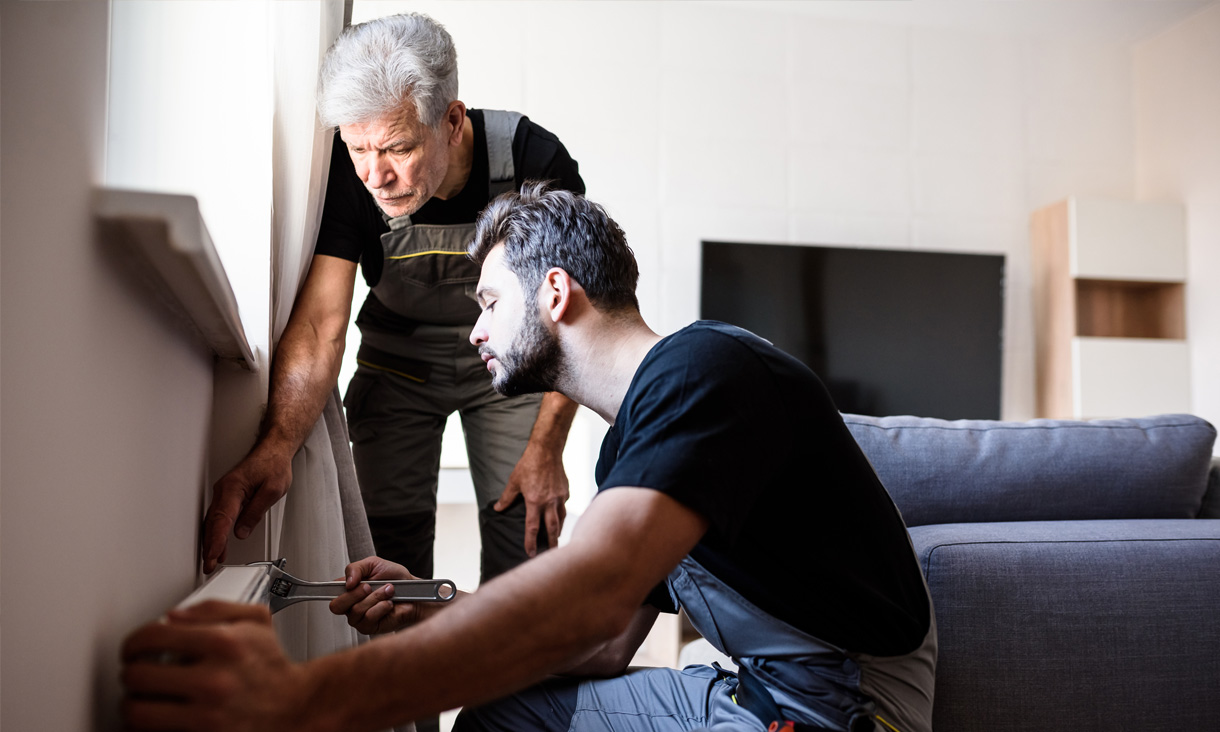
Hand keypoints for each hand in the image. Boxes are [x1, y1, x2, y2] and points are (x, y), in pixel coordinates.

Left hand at [121, 601, 310, 731]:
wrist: (294, 707)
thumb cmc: (271, 665)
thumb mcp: (256, 620)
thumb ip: (213, 608)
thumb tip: (171, 616)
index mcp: (224, 644)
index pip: (151, 637)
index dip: (134, 642)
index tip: (135, 648)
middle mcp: (214, 681)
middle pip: (136, 676)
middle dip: (132, 672)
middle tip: (138, 672)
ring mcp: (208, 716)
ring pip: (137, 712)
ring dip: (134, 703)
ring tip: (144, 697)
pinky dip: (150, 725)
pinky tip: (161, 715)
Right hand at [202, 443, 293, 573]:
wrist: (274, 450)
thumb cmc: (274, 465)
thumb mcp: (272, 490)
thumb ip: (255, 512)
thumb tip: (241, 531)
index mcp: (233, 488)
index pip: (222, 520)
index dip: (217, 541)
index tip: (213, 556)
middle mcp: (224, 490)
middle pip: (213, 523)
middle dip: (210, 546)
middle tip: (209, 565)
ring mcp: (224, 492)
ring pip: (213, 521)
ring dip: (212, 540)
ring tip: (212, 559)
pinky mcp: (228, 495)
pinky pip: (218, 516)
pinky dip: (216, 531)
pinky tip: (219, 542)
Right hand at [329, 556, 443, 634]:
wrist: (413, 592)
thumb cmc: (395, 578)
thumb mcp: (374, 564)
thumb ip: (356, 568)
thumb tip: (347, 582)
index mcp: (348, 589)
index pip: (330, 593)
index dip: (328, 591)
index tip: (342, 585)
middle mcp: (351, 605)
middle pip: (336, 605)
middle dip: (355, 593)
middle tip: (369, 586)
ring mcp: (359, 618)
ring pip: (356, 610)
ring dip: (376, 597)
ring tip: (388, 591)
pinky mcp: (370, 628)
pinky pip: (369, 618)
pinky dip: (381, 607)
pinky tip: (389, 604)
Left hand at [494, 442, 568, 556]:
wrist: (547, 450)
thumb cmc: (529, 465)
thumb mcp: (514, 481)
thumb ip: (506, 498)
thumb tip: (498, 508)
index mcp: (535, 502)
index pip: (532, 528)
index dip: (530, 542)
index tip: (531, 553)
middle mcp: (549, 502)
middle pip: (552, 528)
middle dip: (552, 543)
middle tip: (552, 553)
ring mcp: (559, 497)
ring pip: (562, 519)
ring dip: (558, 530)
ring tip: (556, 537)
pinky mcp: (565, 491)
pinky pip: (564, 506)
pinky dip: (561, 512)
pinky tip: (559, 514)